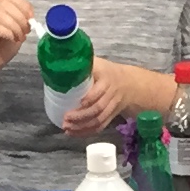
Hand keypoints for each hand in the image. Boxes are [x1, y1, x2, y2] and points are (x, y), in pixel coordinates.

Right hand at [0, 0, 37, 78]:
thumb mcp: (16, 34)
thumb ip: (22, 24)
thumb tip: (30, 18)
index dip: (23, 5)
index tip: (31, 18)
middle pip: (5, 3)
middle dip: (20, 17)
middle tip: (25, 32)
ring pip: (0, 14)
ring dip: (14, 26)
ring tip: (18, 37)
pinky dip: (7, 32)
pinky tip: (11, 39)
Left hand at [60, 56, 186, 138]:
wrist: (129, 84)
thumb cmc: (107, 72)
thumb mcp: (98, 63)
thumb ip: (83, 61)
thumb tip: (60, 57)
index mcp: (107, 79)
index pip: (100, 91)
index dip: (90, 98)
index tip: (79, 102)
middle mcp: (111, 94)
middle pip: (98, 108)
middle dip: (81, 116)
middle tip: (66, 119)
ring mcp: (112, 107)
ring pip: (98, 120)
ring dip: (82, 126)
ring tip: (67, 128)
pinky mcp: (110, 116)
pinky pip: (100, 127)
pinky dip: (87, 132)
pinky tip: (74, 133)